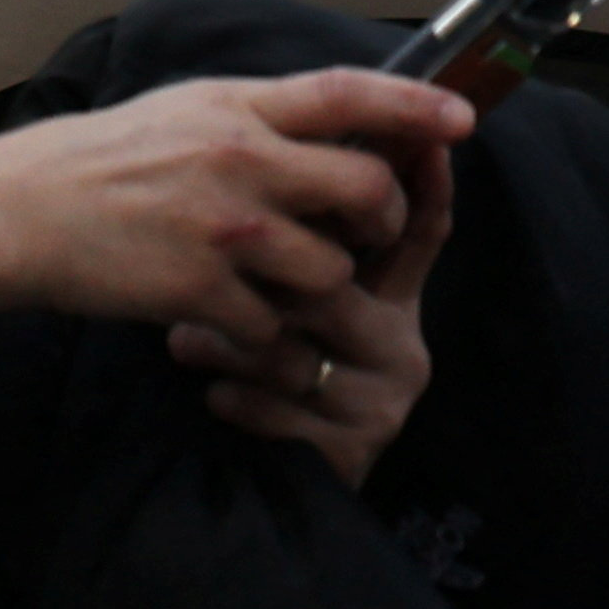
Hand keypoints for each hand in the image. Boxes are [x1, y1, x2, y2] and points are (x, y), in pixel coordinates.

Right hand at [0, 72, 461, 347]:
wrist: (25, 210)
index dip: (414, 105)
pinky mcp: (199, 291)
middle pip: (365, 190)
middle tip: (370, 233)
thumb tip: (336, 125)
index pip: (347, 94)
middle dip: (383, 219)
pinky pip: (274, 327)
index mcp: (238, 107)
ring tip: (283, 285)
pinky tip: (234, 322)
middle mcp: (240, 160)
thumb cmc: (105, 157)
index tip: (463, 117)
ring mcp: (224, 229)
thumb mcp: (187, 109)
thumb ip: (259, 117)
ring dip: (322, 289)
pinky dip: (265, 336)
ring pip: (330, 270)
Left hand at [177, 129, 451, 475]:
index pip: (420, 232)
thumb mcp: (298, 294)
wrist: (280, 477)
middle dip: (262, 282)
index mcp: (398, 299)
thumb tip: (313, 131)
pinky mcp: (350, 453)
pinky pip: (283, 413)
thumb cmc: (277, 360)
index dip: (423, 186)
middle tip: (204, 269)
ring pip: (299, 353)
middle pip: (333, 288)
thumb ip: (313, 229)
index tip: (422, 140)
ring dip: (231, 343)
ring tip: (184, 337)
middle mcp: (403, 347)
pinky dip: (237, 398)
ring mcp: (382, 403)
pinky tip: (213, 391)